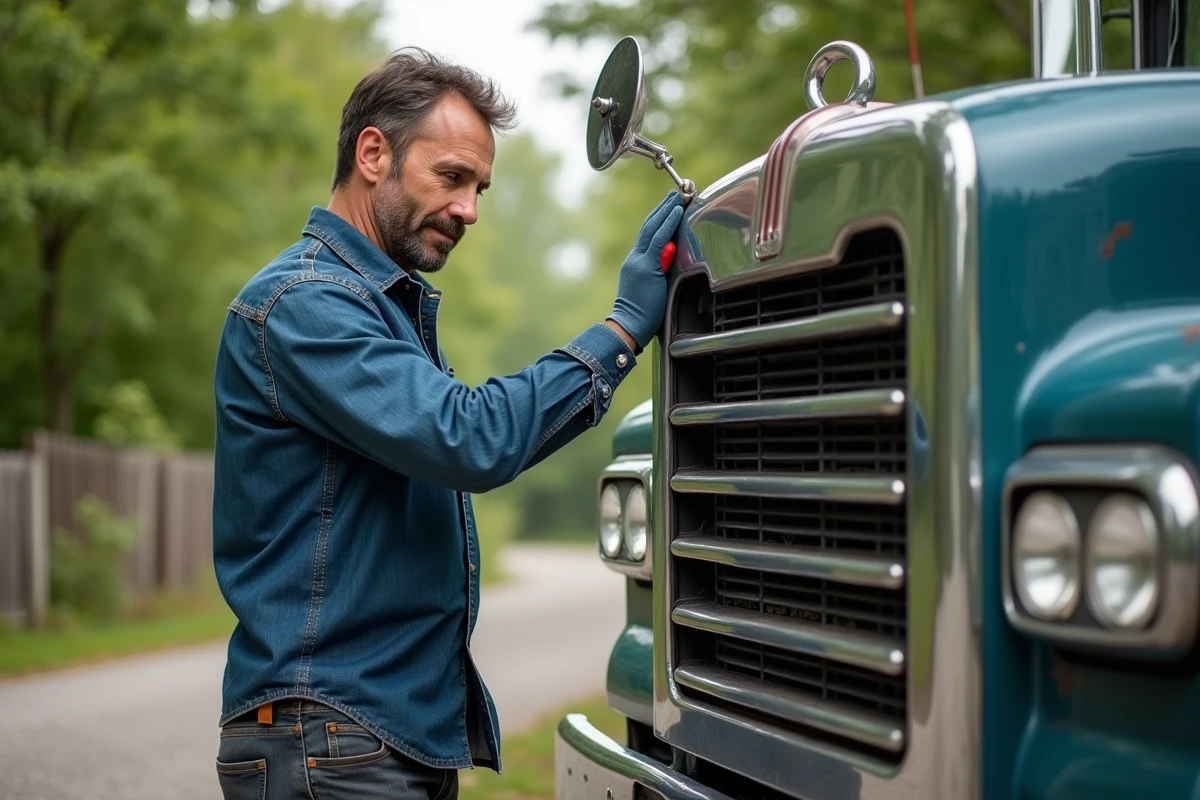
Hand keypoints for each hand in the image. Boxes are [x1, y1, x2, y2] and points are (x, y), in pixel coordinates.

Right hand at [606, 191, 685, 348]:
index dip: (659, 219)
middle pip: (649, 226)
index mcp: (636, 263)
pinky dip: (668, 223)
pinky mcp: (646, 266)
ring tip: (677, 196)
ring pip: (653, 228)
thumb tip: (672, 255)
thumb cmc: (642, 315)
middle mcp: (635, 258)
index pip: (648, 235)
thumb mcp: (652, 287)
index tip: (669, 207)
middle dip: (663, 208)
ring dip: (667, 210)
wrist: (629, 326)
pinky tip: (676, 211)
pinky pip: (659, 239)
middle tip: (675, 193)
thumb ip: (660, 269)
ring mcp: (639, 261)